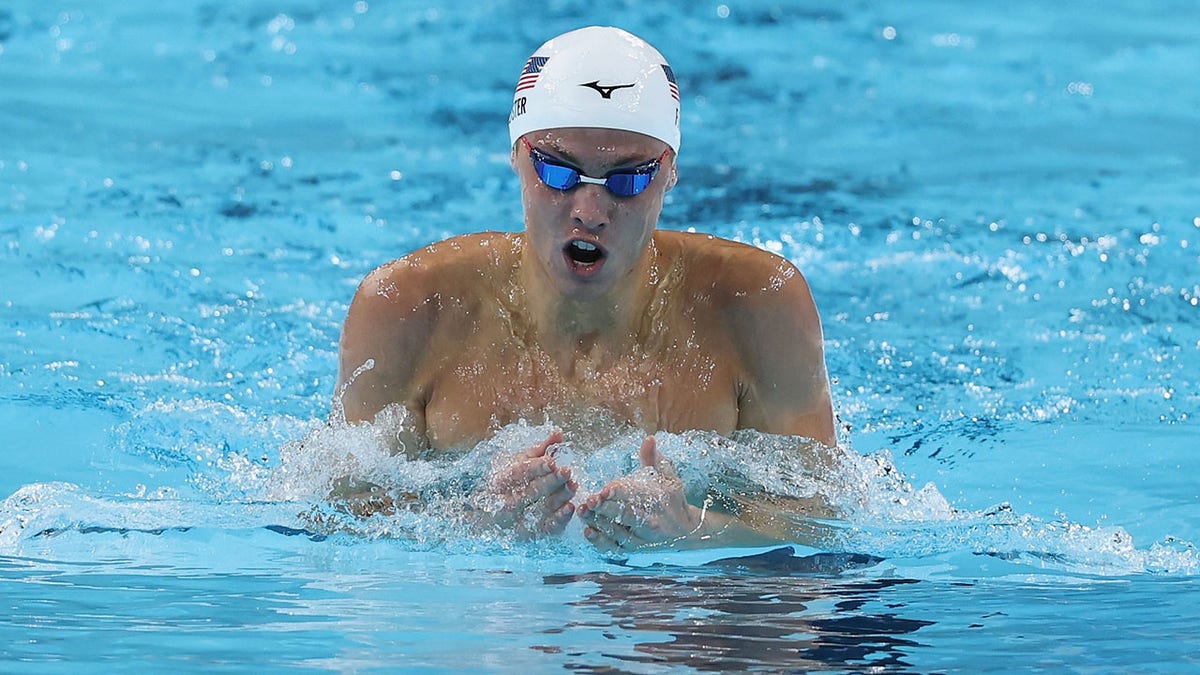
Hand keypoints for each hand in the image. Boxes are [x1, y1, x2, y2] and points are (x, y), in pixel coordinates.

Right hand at [474, 430, 576, 536]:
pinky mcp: (529, 535)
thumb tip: (558, 433)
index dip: (535, 467)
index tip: (551, 461)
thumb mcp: (522, 462)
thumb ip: (541, 449)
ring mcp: (516, 521)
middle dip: (549, 482)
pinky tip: (571, 508)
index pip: (518, 473)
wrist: (493, 515)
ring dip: (558, 498)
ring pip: (538, 510)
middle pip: (529, 492)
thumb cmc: (513, 482)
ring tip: (574, 485)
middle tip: (567, 472)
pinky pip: (545, 529)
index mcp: (501, 480)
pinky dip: (558, 519)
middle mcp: (505, 502)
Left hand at [578, 436, 700, 550]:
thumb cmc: (673, 501)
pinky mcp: (633, 551)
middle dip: (605, 508)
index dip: (619, 493)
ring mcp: (641, 539)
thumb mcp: (669, 478)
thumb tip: (649, 439)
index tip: (605, 489)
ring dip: (598, 523)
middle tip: (589, 500)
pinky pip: (614, 548)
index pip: (636, 497)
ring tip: (582, 512)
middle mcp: (650, 523)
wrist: (687, 532)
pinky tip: (588, 532)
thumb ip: (656, 459)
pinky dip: (600, 542)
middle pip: (624, 516)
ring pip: (616, 533)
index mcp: (658, 502)